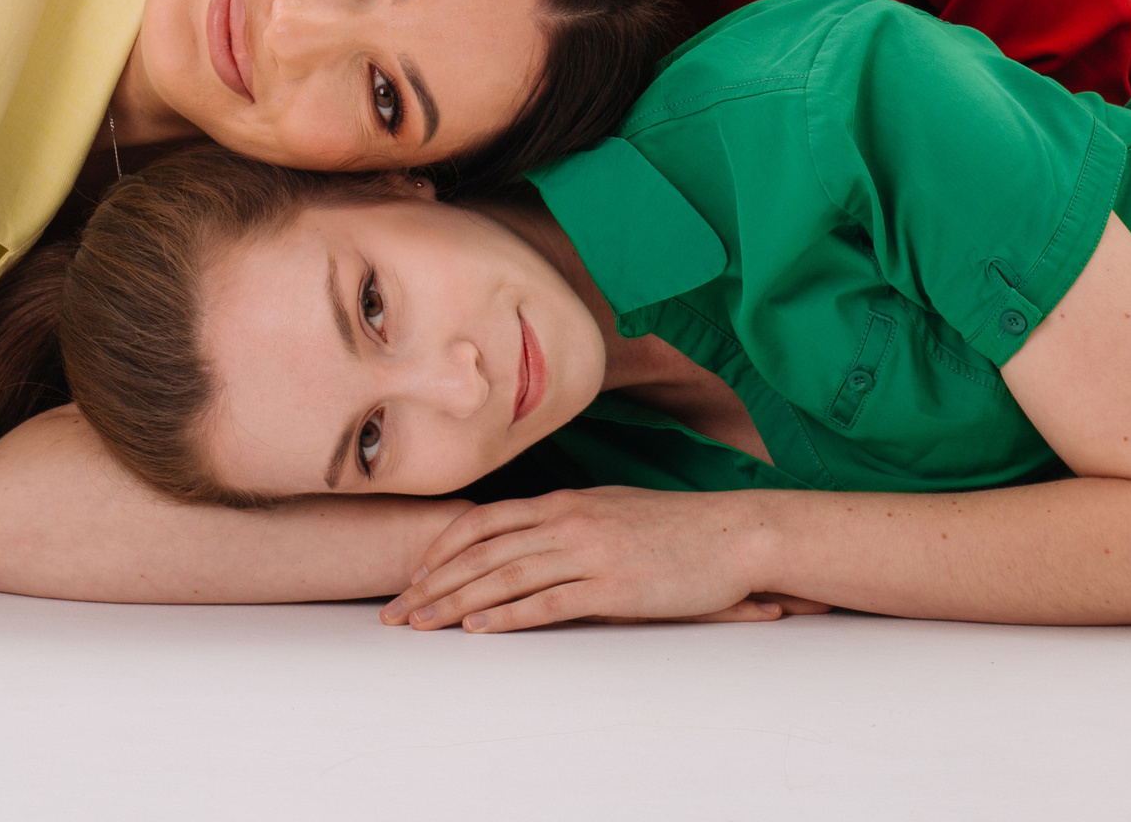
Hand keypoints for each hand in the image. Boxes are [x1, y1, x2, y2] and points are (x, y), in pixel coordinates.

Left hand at [378, 487, 831, 633]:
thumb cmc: (674, 528)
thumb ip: (570, 522)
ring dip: (457, 602)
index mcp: (565, 501)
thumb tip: (537, 542)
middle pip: (484, 551)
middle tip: (399, 610)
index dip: (444, 547)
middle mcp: (567, 520)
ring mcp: (588, 551)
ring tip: (424, 623)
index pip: (486, 520)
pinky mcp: (611, 587)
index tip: (415, 574)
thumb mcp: (611, 511)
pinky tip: (480, 629)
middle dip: (435, 582)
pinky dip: (508, 615)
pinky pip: (549, 601)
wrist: (731, 532)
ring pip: (506, 576)